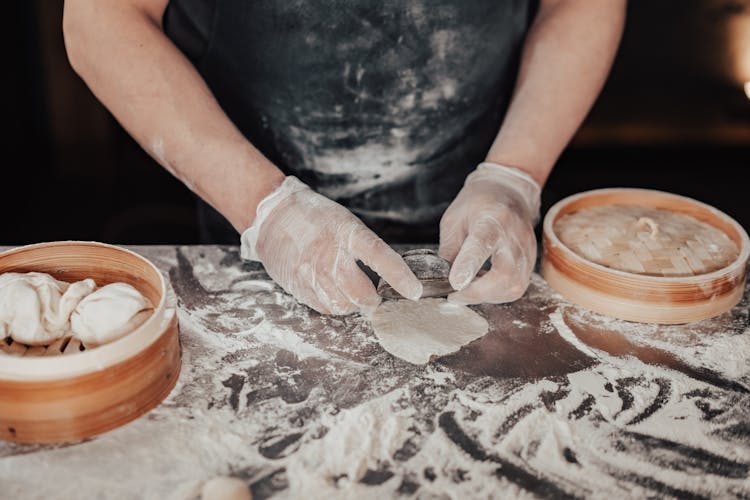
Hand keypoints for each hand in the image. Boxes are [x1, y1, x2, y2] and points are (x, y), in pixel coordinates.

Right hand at [241, 177, 421, 314]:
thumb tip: (387, 272)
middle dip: (373, 300)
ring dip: (353, 304)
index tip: (414, 291)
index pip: (380, 257)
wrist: (272, 216)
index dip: (400, 277)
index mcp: (346, 233)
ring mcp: (311, 273)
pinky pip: (324, 307)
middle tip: (375, 296)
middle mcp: (329, 255)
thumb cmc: (314, 217)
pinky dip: (334, 305)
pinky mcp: (298, 286)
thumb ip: (364, 246)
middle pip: (361, 294)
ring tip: (352, 293)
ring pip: (343, 306)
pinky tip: (333, 292)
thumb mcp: (344, 222)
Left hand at [438, 162, 540, 304]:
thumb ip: (449, 249)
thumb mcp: (454, 219)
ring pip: (513, 286)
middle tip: (456, 295)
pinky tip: (483, 287)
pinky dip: (497, 294)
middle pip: (504, 274)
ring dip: (487, 296)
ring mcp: (526, 250)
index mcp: (492, 219)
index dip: (468, 266)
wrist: (509, 191)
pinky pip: (517, 287)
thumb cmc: (478, 203)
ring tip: (468, 290)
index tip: (455, 283)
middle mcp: (514, 236)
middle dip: (478, 292)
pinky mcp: (530, 261)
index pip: (482, 245)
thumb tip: (444, 277)